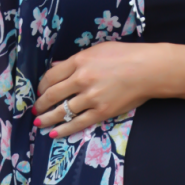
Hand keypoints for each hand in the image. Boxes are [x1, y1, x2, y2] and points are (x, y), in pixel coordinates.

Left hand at [33, 40, 167, 137]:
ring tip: (39, 123)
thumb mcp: (97, 50)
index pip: (51, 76)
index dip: (42, 86)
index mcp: (79, 62)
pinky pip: (77, 123)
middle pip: (53, 94)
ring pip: (62, 111)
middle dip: (41, 104)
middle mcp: (81, 80)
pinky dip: (63, 130)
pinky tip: (53, 133)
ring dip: (47, 118)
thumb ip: (75, 60)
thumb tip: (56, 67)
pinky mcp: (101, 112)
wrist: (148, 70)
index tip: (40, 92)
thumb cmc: (125, 56)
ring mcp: (91, 98)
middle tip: (35, 109)